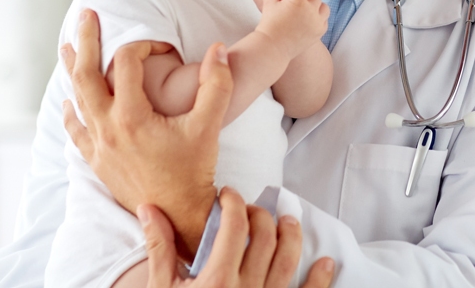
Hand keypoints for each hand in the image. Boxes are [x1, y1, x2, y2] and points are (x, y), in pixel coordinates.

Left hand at [61, 9, 231, 258]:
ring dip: (73, 69)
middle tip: (86, 15)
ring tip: (66, 46)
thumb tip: (219, 49)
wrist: (178, 215)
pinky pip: (76, 130)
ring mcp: (99, 146)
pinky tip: (68, 102)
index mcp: (131, 116)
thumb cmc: (194, 169)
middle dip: (87, 41)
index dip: (145, 45)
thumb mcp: (209, 124)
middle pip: (87, 75)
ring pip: (78, 99)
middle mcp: (108, 129)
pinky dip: (71, 112)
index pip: (126, 63)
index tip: (165, 49)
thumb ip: (216, 83)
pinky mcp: (97, 162)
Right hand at [140, 187, 334, 287]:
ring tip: (287, 221)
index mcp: (217, 280)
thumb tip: (148, 208)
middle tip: (249, 209)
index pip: (234, 224)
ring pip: (288, 261)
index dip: (233, 201)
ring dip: (290, 235)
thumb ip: (159, 248)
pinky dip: (319, 280)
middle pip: (264, 236)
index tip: (227, 196)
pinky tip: (326, 263)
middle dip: (259, 214)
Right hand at [255, 0, 329, 61]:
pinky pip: (323, 19)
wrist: (274, 49)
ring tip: (304, 9)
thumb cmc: (269, 26)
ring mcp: (316, 21)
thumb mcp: (269, 5)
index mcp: (296, 0)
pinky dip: (317, 17)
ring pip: (321, 5)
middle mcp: (309, 9)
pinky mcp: (320, 31)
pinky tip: (308, 19)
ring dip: (314, 5)